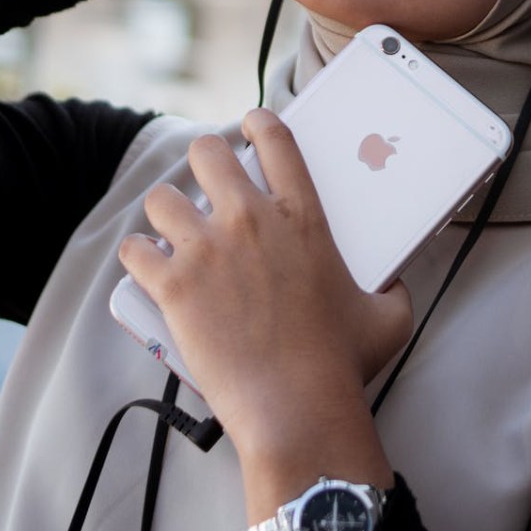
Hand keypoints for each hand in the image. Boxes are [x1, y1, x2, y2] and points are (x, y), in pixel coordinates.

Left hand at [119, 109, 409, 518]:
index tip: (249, 127)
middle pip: (207, 153)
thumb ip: (393, 290)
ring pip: (162, 199)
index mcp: (303, 218)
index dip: (258, 123)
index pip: (276, 141)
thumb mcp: (388, 318)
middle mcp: (251, 221)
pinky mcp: (173, 285)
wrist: (297, 407)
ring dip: (166, 214)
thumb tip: (395, 286)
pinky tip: (150, 268)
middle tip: (206, 187)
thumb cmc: (343, 363)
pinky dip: (139, 258)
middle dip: (203, 162)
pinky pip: (135, 250)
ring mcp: (208, 250)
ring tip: (173, 234)